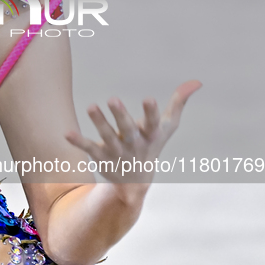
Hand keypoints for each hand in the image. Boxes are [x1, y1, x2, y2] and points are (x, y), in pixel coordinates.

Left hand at [65, 80, 201, 184]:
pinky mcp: (101, 157)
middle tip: (113, 99)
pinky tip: (67, 133)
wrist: (135, 182)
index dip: (151, 112)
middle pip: (127, 130)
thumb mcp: (167, 126)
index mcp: (150, 136)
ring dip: (99, 123)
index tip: (149, 99)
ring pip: (107, 137)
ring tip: (91, 106)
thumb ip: (179, 103)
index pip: (152, 123)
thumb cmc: (152, 145)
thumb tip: (197, 81)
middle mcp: (134, 145)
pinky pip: (89, 149)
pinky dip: (78, 142)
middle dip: (121, 116)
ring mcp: (117, 152)